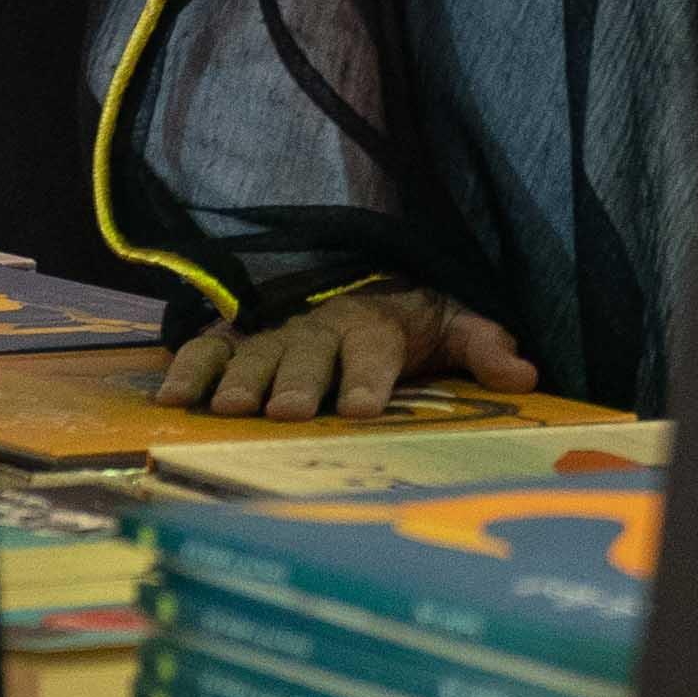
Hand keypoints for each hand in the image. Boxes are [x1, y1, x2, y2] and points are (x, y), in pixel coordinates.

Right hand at [155, 285, 537, 421]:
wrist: (358, 285)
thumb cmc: (408, 322)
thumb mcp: (454, 326)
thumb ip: (484, 347)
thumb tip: (526, 375)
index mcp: (377, 327)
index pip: (377, 352)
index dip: (371, 378)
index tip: (365, 408)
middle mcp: (321, 330)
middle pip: (310, 356)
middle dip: (301, 382)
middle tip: (292, 412)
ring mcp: (274, 336)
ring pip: (256, 355)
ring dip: (241, 379)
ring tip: (230, 409)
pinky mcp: (235, 342)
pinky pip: (207, 350)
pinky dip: (187, 369)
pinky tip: (170, 399)